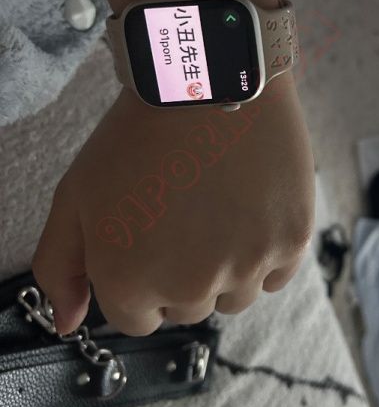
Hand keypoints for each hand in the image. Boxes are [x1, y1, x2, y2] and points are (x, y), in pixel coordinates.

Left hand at [32, 74, 314, 335]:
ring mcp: (247, 264)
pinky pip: (276, 275)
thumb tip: (70, 324)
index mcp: (131, 281)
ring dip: (226, 270)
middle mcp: (191, 285)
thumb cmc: (138, 135)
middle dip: (182, 275)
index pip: (138, 319)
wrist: (207, 82)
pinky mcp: (291, 240)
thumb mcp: (75, 196)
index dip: (140, 280)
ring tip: (221, 215)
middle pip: (188, 309)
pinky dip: (265, 254)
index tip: (150, 243)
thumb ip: (60, 268)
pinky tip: (252, 215)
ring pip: (235, 297)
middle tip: (185, 220)